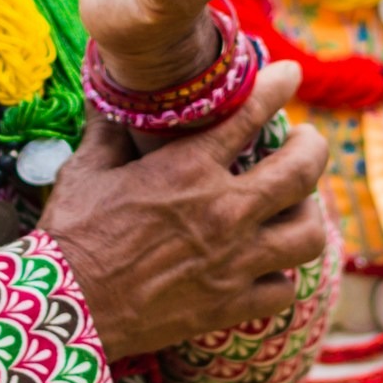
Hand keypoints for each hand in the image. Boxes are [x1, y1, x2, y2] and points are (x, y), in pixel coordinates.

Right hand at [42, 60, 327, 359]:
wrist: (68, 307)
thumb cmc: (71, 234)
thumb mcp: (87, 169)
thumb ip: (109, 129)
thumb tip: (106, 92)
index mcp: (188, 169)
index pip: (251, 114)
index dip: (278, 87)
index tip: (289, 75)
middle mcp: (223, 211)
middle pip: (302, 171)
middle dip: (314, 147)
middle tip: (308, 140)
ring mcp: (233, 261)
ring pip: (308, 234)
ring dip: (309, 214)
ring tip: (298, 206)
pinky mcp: (230, 304)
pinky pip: (285, 288)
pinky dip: (283, 274)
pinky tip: (270, 265)